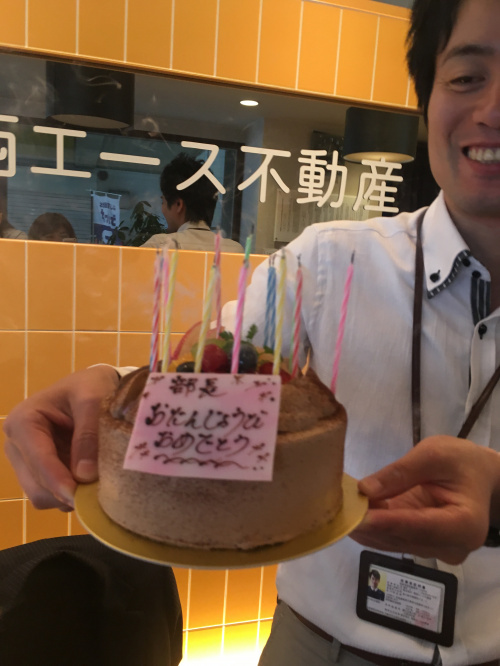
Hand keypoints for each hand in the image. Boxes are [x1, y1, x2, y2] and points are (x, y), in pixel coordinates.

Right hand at [3, 365, 119, 510]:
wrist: (92, 387)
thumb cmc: (90, 387)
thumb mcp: (93, 400)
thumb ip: (89, 434)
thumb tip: (84, 475)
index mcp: (23, 421)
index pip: (38, 459)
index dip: (58, 480)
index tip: (79, 495)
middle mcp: (17, 445)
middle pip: (36, 486)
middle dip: (65, 492)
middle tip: (99, 493)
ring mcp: (27, 462)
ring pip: (43, 496)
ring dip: (70, 496)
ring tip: (98, 484)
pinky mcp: (40, 473)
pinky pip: (54, 495)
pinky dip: (72, 495)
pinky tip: (91, 482)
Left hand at [352, 436, 499, 564]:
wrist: (480, 477)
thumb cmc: (462, 461)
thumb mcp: (434, 455)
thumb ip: (401, 472)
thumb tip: (365, 489)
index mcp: (464, 524)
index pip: (420, 527)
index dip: (387, 523)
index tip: (357, 519)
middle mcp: (452, 547)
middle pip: (403, 539)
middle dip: (369, 524)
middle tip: (336, 511)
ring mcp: (437, 551)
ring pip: (393, 542)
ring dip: (366, 527)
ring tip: (338, 509)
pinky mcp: (422, 546)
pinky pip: (393, 538)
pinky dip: (372, 526)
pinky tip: (351, 513)